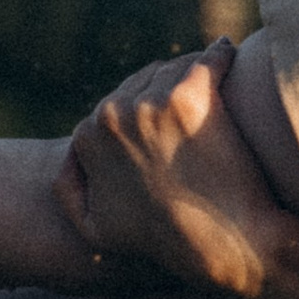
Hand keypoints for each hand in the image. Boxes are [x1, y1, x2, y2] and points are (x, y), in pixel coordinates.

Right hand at [57, 43, 298, 298]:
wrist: (227, 244)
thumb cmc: (167, 241)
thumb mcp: (96, 229)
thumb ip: (70, 190)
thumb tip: (70, 154)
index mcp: (89, 136)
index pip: (118, 105)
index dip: (146, 115)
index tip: (172, 124)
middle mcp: (114, 114)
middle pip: (146, 80)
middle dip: (168, 92)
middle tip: (198, 112)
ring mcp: (152, 103)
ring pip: (177, 68)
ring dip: (195, 76)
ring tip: (218, 94)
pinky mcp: (192, 96)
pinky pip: (211, 59)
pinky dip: (222, 56)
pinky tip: (228, 54)